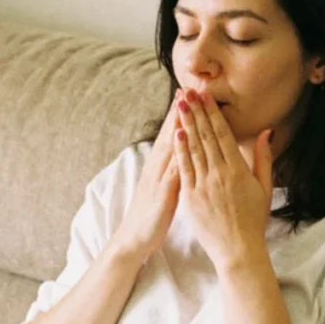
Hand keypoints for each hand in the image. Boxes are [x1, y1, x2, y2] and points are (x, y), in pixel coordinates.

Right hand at [112, 90, 183, 259]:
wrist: (133, 238)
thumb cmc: (151, 214)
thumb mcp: (162, 187)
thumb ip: (171, 168)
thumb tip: (180, 152)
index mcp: (160, 165)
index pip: (173, 132)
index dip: (181, 111)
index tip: (191, 91)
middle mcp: (157, 166)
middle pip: (171, 133)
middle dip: (181, 110)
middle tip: (189, 86)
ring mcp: (158, 178)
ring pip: (171, 147)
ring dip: (178, 125)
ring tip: (187, 104)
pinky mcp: (162, 193)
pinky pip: (172, 171)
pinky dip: (177, 155)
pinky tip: (184, 142)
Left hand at [173, 88, 274, 269]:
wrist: (238, 249)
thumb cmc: (253, 220)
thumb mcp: (265, 188)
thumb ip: (264, 159)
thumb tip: (266, 132)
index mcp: (238, 169)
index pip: (223, 133)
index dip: (213, 112)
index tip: (206, 95)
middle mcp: (220, 173)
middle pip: (206, 135)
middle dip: (197, 111)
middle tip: (188, 90)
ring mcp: (204, 184)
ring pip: (194, 148)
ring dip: (186, 124)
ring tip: (180, 104)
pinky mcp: (191, 196)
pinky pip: (184, 168)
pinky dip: (180, 149)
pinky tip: (176, 133)